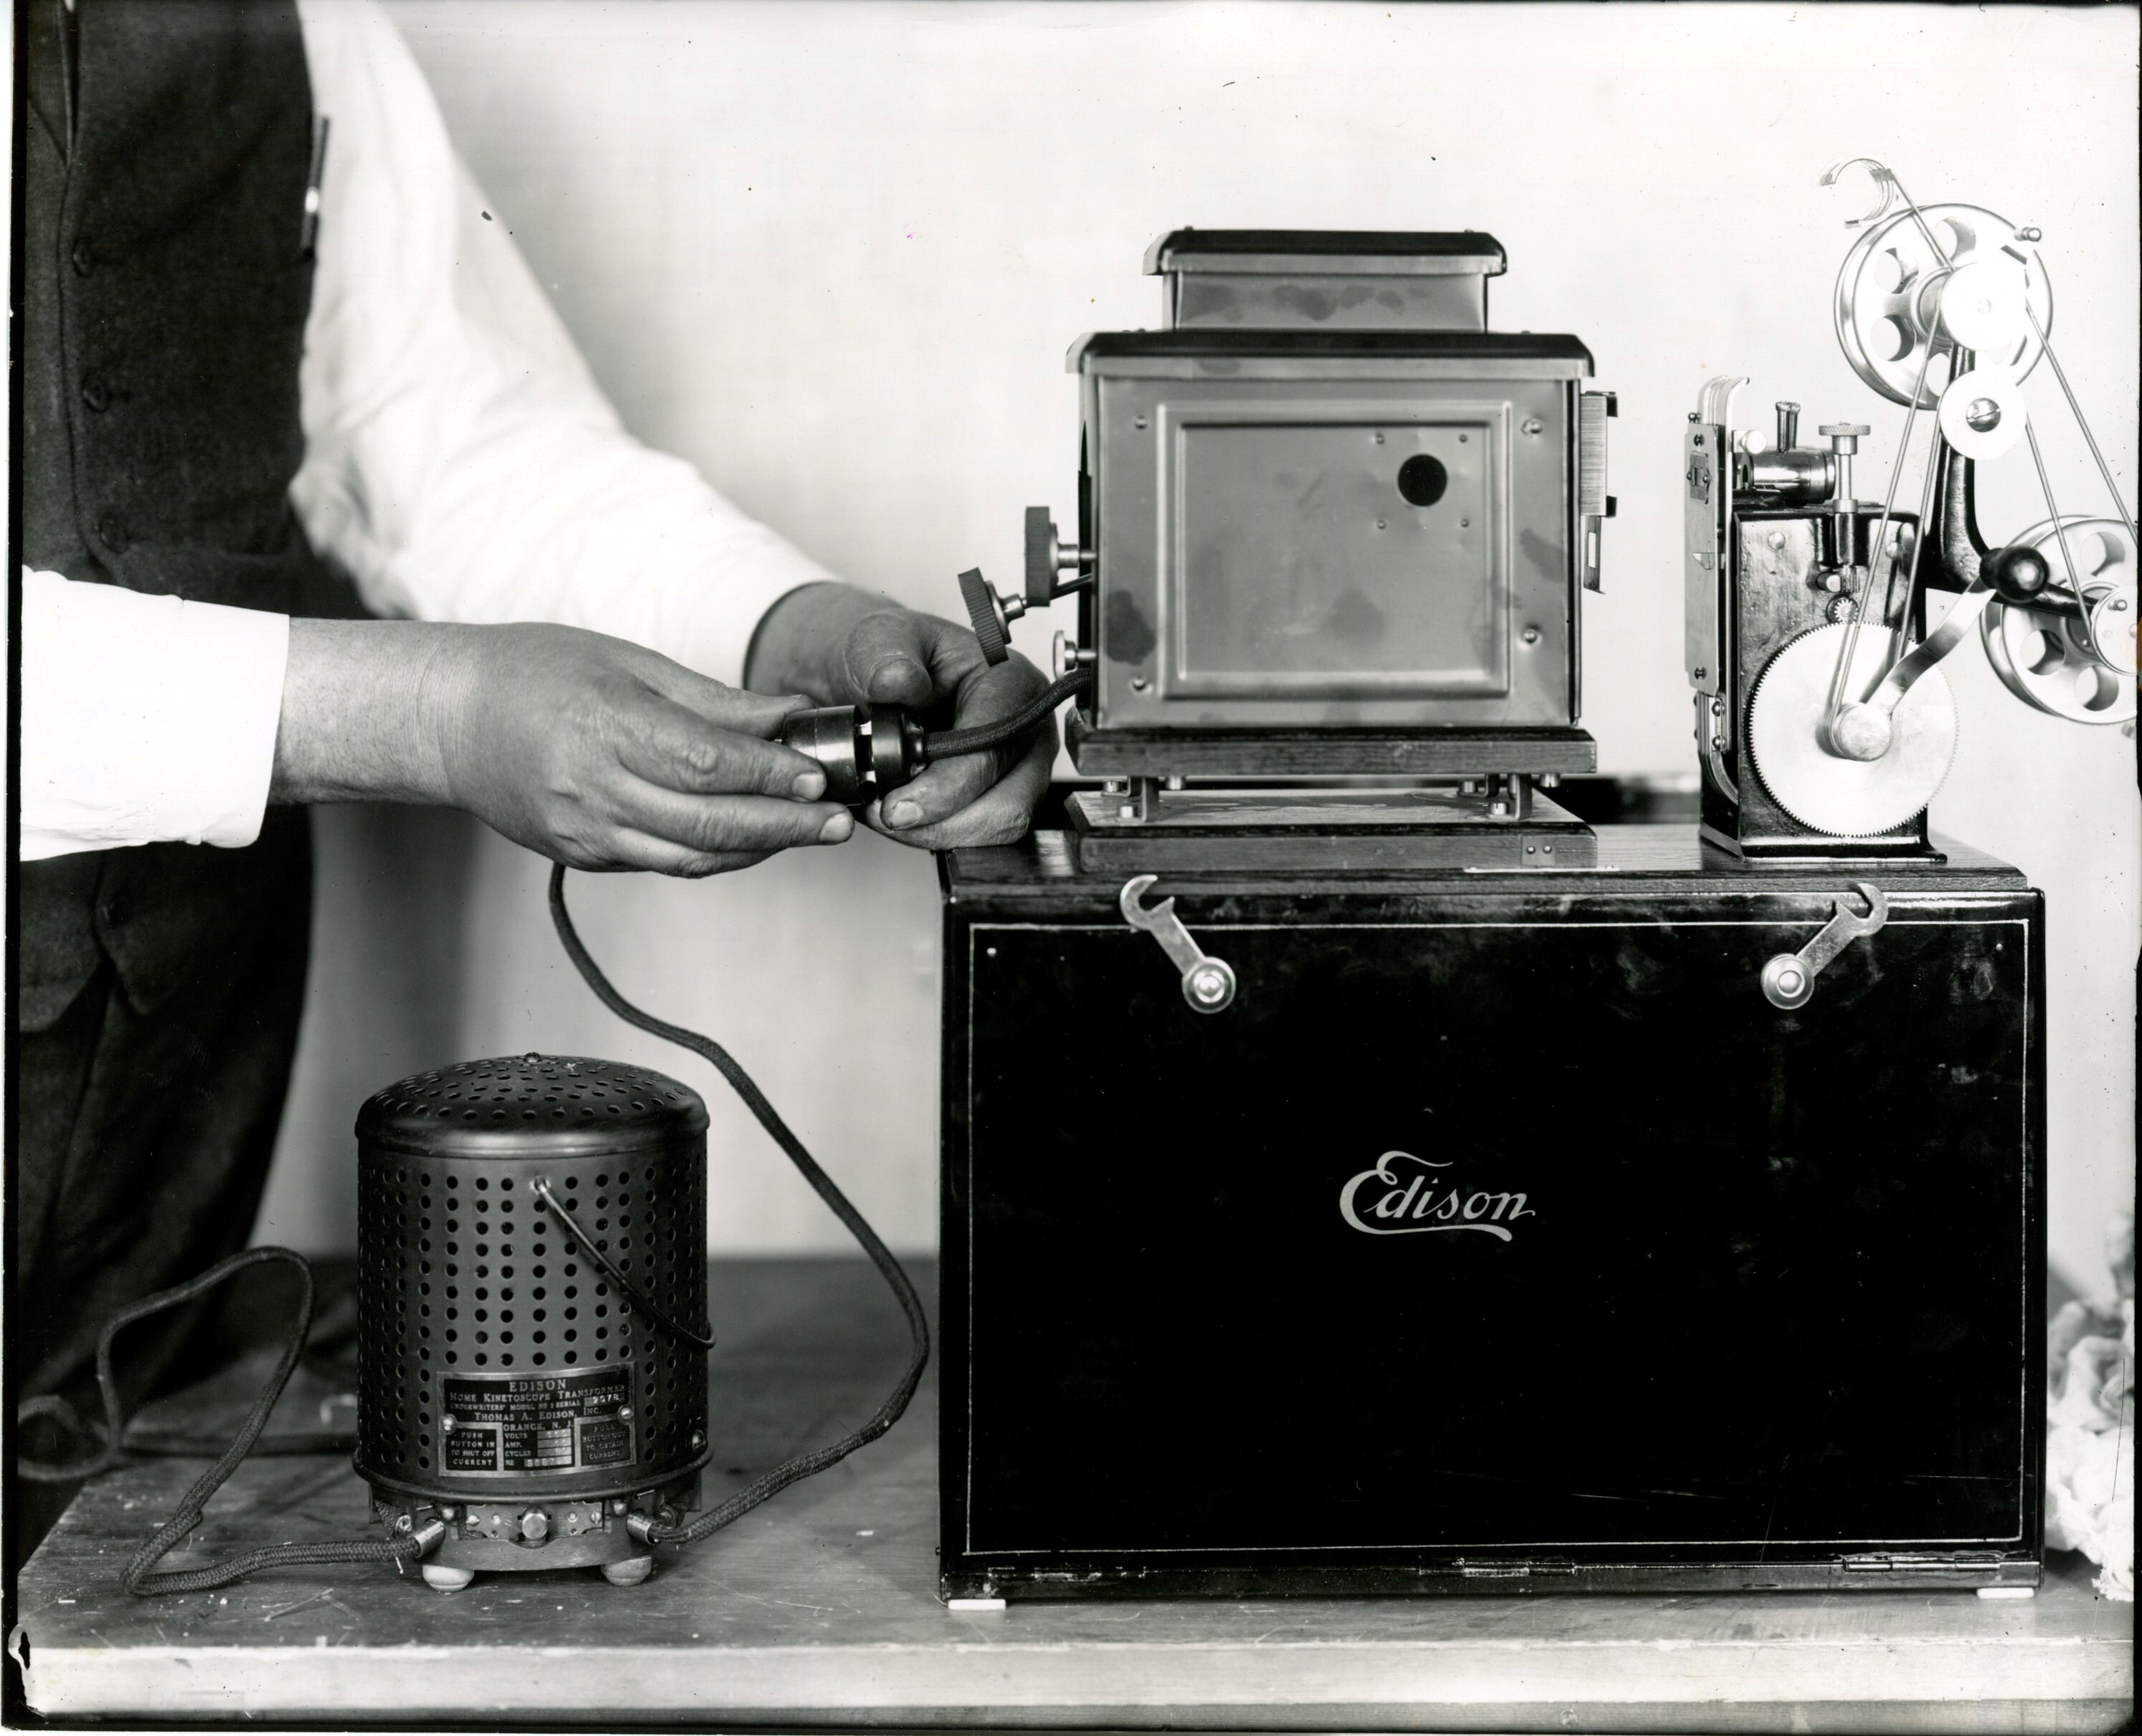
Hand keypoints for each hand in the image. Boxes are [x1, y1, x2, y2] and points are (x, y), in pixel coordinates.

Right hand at [275, 620, 851, 876]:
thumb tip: (787, 715)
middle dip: (785, 824)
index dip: (769, 774)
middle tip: (841, 820)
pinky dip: (718, 855)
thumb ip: (710, 700)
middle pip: (708, 822)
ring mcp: (587, 831)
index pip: (705, 763)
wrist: (448, 720)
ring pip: (693, 856)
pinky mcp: (585, 855)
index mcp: (605, 725)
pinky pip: (666, 863)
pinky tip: (758, 838)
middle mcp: (594, 788)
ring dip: (762, 848)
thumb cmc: (535, 672)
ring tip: (815, 831)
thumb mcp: (626, 662)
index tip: (820, 773)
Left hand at [745, 584, 1054, 848]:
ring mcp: (1020, 769)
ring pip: (996, 828)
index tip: (897, 806)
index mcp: (1011, 682)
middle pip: (1009, 804)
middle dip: (942, 823)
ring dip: (937, 832)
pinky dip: (938, 834)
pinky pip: (981, 835)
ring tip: (888, 812)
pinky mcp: (1002, 797)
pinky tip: (905, 815)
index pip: (994, 750)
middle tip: (887, 815)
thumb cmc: (890, 656)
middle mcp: (1027, 730)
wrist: (875, 676)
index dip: (946, 787)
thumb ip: (885, 659)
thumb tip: (899, 681)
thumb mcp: (878, 640)